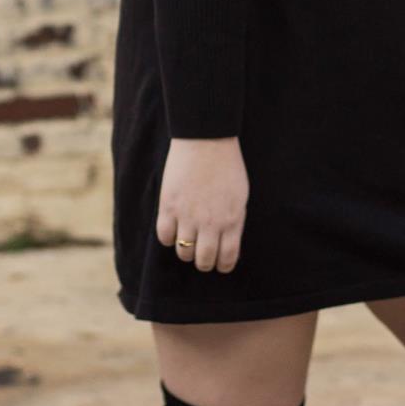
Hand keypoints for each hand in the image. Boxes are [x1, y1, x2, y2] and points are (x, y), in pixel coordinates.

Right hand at [155, 136, 248, 273]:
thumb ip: (234, 221)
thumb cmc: (227, 165)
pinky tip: (173, 227)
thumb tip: (227, 242)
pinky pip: (164, 236)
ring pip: (184, 252)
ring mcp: (188, 216)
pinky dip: (168, 237)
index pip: (227, 258)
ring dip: (186, 250)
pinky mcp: (169, 206)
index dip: (223, 265)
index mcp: (232, 220)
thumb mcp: (240, 195)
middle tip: (202, 255)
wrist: (206, 140)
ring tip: (187, 239)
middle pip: (204, 261)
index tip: (219, 263)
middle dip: (204, 262)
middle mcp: (210, 223)